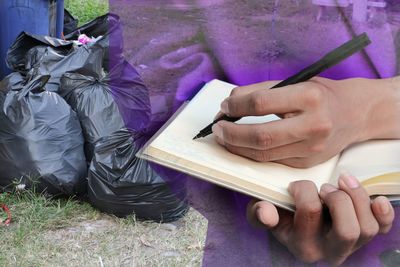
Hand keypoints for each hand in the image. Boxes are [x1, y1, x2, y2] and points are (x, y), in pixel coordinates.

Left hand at [212, 77, 399, 167]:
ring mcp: (311, 148)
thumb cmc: (321, 94)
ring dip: (236, 146)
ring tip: (223, 137)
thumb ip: (262, 91)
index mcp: (309, 97)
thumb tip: (230, 103)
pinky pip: (271, 161)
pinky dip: (250, 154)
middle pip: (260, 136)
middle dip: (231, 133)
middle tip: (217, 128)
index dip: (236, 106)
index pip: (261, 103)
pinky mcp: (306, 163)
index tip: (225, 106)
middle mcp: (313, 125)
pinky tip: (241, 145)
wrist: (355, 114)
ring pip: (262, 154)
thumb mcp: (296, 82)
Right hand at [247, 174, 394, 265]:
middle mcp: (329, 252)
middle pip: (347, 230)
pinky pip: (383, 229)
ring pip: (368, 229)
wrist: (294, 224)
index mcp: (302, 247)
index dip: (304, 190)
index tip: (295, 184)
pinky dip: (383, 214)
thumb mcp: (262, 214)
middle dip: (338, 199)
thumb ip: (259, 213)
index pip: (310, 214)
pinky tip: (376, 199)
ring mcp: (350, 247)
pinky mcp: (364, 238)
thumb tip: (266, 212)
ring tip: (342, 183)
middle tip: (325, 187)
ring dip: (358, 199)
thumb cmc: (279, 216)